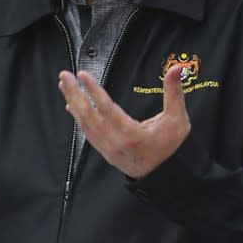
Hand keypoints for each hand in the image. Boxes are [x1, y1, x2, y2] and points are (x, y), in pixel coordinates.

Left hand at [58, 65, 189, 178]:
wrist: (161, 174)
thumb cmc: (169, 146)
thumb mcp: (177, 120)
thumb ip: (174, 93)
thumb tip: (176, 68)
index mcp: (132, 135)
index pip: (107, 109)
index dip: (94, 91)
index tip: (83, 75)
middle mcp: (115, 142)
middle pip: (89, 115)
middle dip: (75, 93)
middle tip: (65, 75)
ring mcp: (106, 147)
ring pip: (84, 122)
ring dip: (72, 101)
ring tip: (64, 83)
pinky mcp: (103, 149)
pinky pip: (85, 130)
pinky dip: (76, 115)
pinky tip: (70, 103)